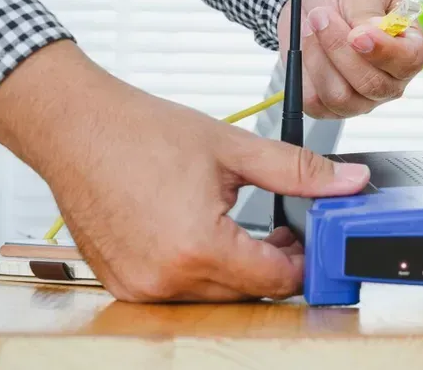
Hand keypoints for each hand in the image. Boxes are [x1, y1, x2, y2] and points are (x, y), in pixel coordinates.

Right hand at [0, 41, 369, 301]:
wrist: (74, 127)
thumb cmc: (140, 133)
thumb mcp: (233, 148)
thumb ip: (298, 171)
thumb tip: (348, 181)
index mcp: (198, 247)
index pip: (276, 280)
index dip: (303, 261)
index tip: (308, 239)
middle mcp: (166, 279)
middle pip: (247, 293)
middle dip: (272, 265)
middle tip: (281, 230)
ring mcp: (139, 287)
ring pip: (215, 296)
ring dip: (237, 268)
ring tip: (241, 227)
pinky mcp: (123, 284)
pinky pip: (179, 291)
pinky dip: (200, 269)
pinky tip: (204, 234)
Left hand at [277, 0, 422, 118]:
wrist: (314, 4)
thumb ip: (366, 14)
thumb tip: (366, 36)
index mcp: (409, 48)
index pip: (409, 62)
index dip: (384, 51)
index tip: (356, 34)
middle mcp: (390, 80)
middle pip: (371, 85)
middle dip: (338, 49)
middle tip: (320, 16)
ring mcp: (362, 99)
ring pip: (340, 97)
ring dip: (317, 59)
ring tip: (310, 28)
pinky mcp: (330, 107)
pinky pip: (314, 103)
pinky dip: (303, 73)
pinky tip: (305, 50)